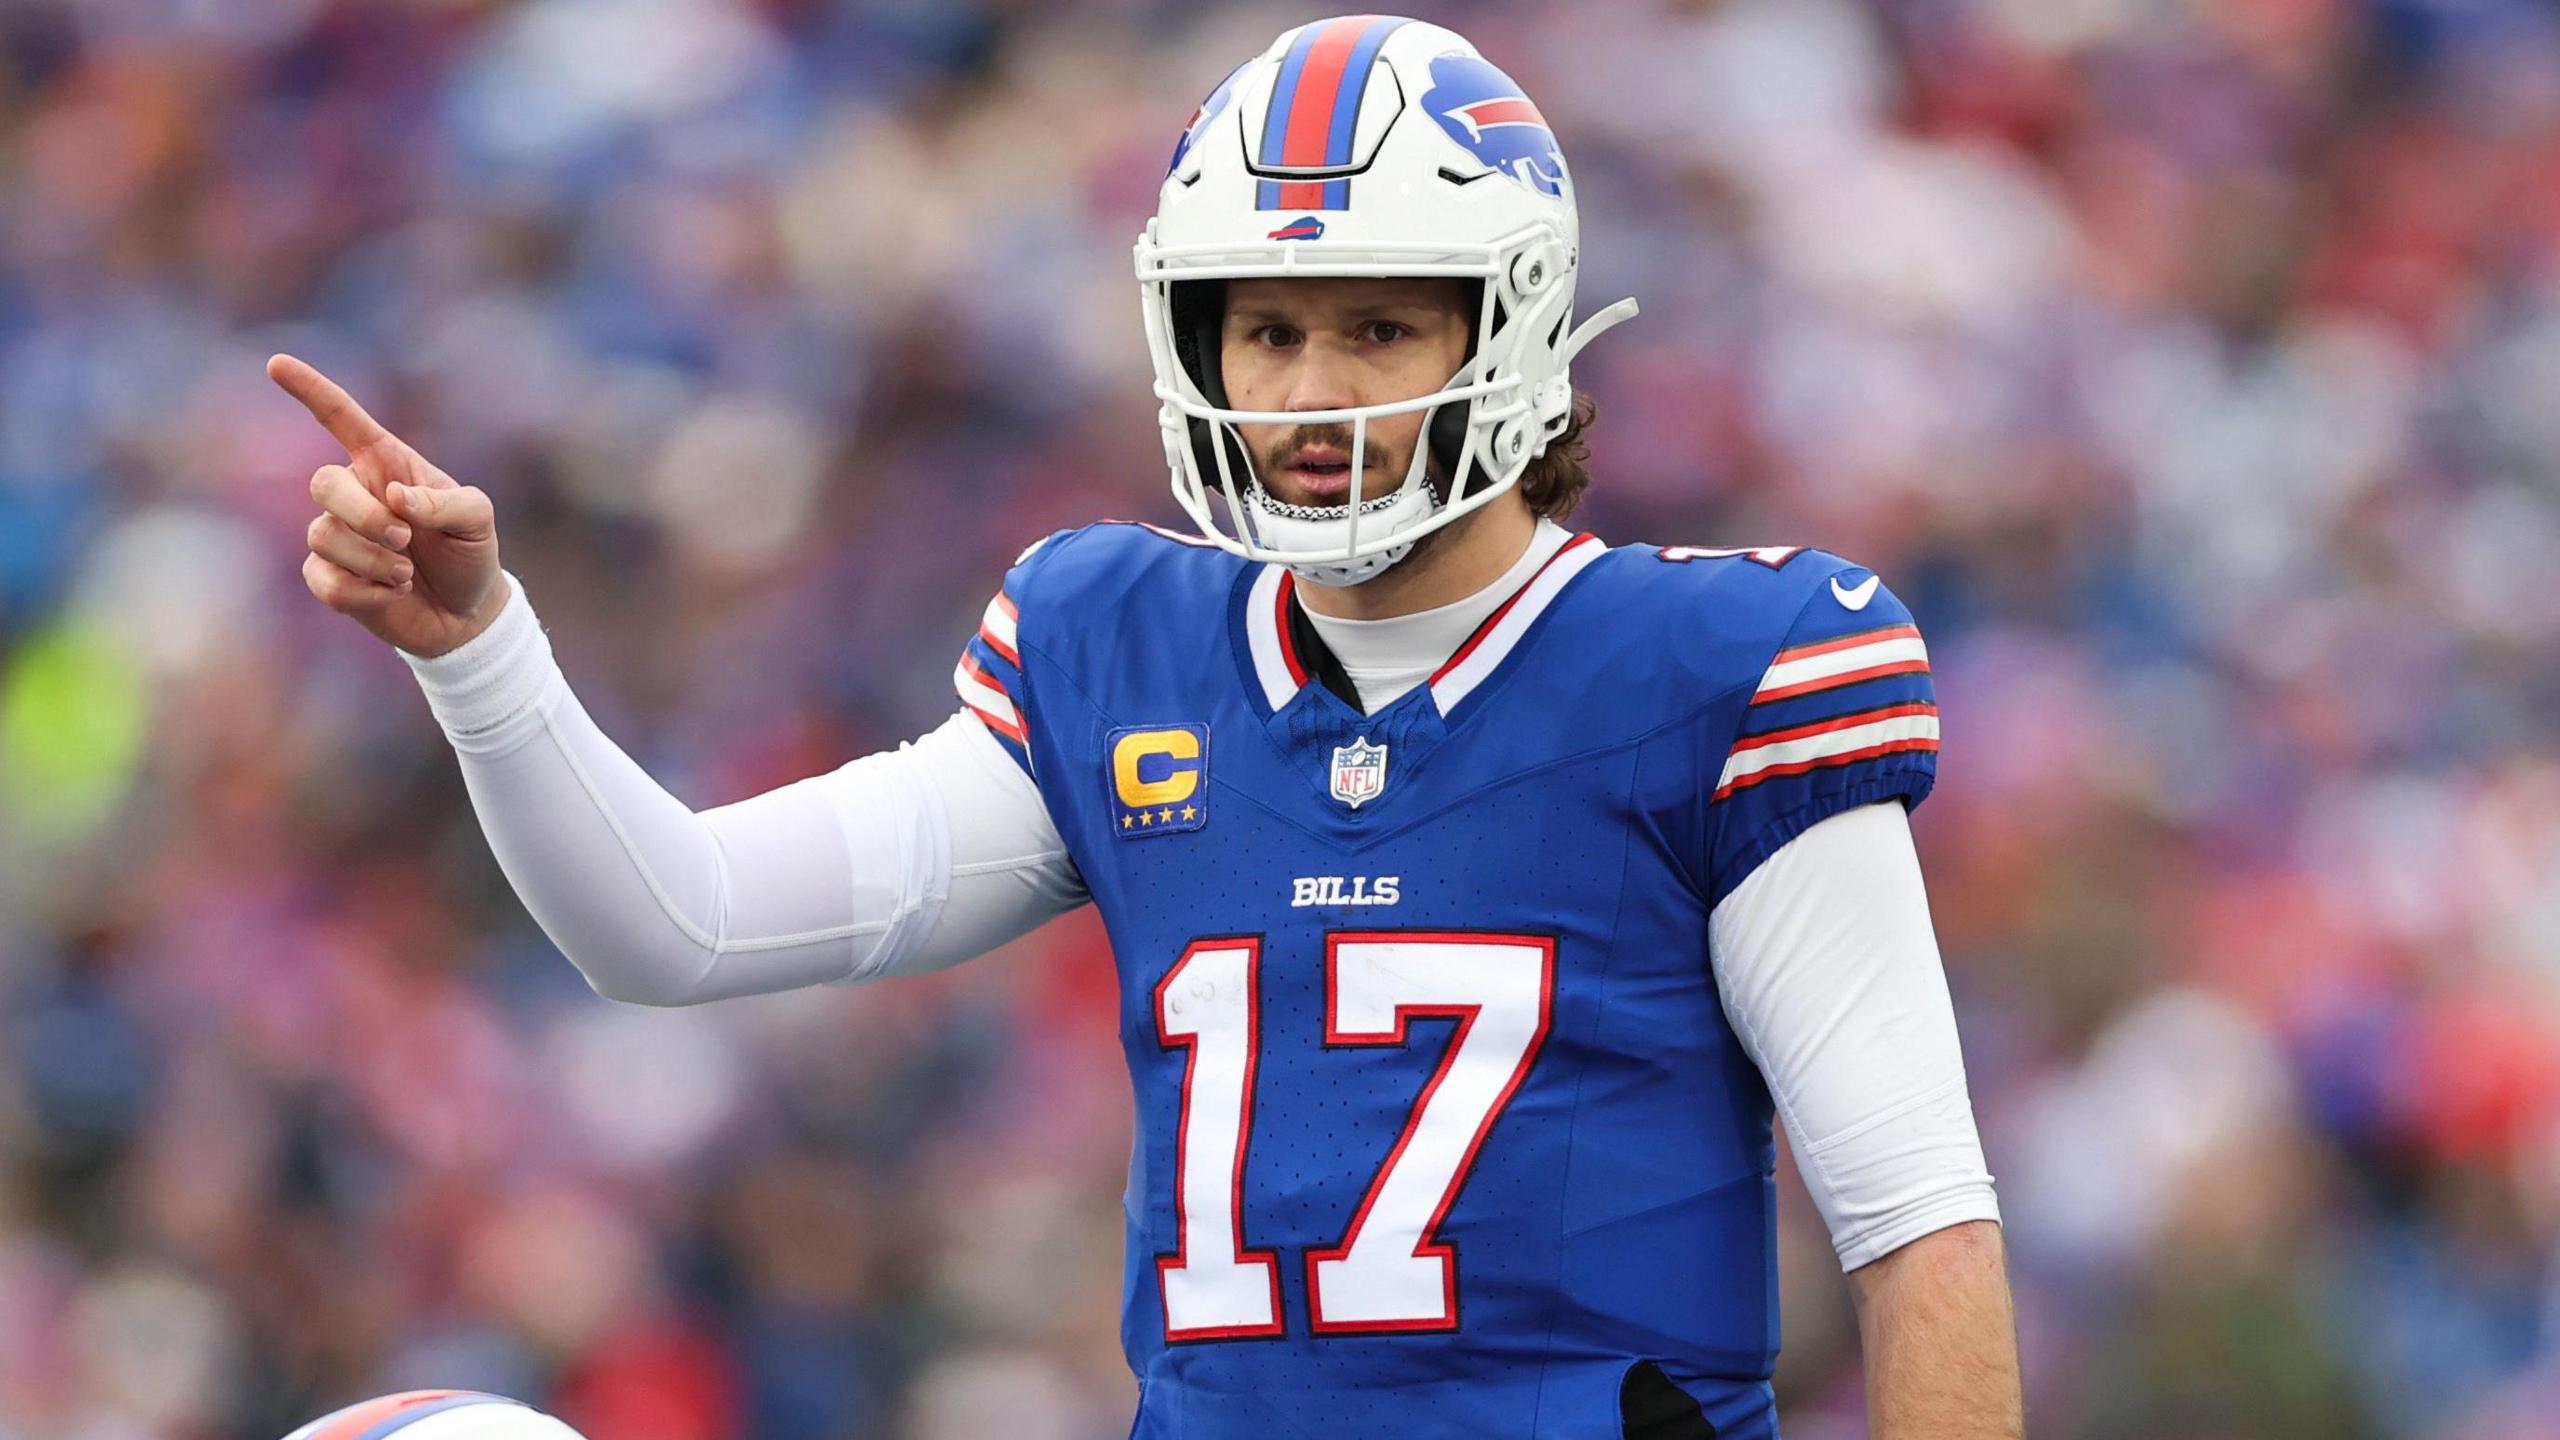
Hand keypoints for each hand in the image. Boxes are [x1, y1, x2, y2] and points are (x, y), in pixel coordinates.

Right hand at [269, 354, 505, 657]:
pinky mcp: (328, 577)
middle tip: (404, 539)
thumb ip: (445, 503)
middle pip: (323, 484)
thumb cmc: (470, 554)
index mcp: (386, 465)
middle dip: (362, 515)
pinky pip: (325, 580)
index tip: (277, 363)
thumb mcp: (476, 520)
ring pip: (324, 537)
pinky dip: (364, 592)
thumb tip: (395, 497)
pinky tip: (392, 594)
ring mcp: (336, 535)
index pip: (341, 419)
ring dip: (373, 560)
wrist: (466, 614)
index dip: (310, 390)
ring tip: (407, 573)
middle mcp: (355, 493)